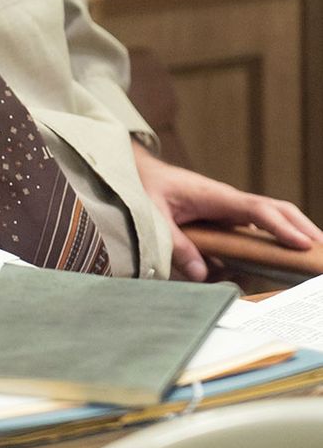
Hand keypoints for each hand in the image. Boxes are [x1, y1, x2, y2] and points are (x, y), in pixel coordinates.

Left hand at [132, 140, 322, 280]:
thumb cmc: (148, 188)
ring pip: (270, 220)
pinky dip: (270, 242)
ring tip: (311, 256)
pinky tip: (276, 259)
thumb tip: (201, 274)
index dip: (281, 227)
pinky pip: (254, 230)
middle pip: (276, 211)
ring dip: (292, 234)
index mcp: (216, 196)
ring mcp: (230, 210)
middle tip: (321, 249)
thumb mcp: (154, 216)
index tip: (302, 243)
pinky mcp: (226, 218)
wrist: (142, 173)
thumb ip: (176, 245)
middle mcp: (229, 202)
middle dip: (302, 227)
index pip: (257, 210)